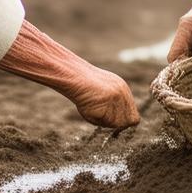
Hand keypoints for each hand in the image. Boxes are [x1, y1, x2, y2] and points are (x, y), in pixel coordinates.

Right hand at [0, 19, 137, 127]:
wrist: (59, 68)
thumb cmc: (66, 78)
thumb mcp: (85, 91)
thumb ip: (98, 104)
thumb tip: (93, 111)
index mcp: (118, 86)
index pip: (131, 116)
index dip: (119, 122)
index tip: (104, 120)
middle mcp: (122, 88)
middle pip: (130, 121)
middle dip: (115, 124)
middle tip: (92, 111)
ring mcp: (119, 92)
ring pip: (120, 124)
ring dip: (103, 121)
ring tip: (85, 105)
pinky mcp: (111, 97)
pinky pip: (110, 122)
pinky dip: (99, 119)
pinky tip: (85, 105)